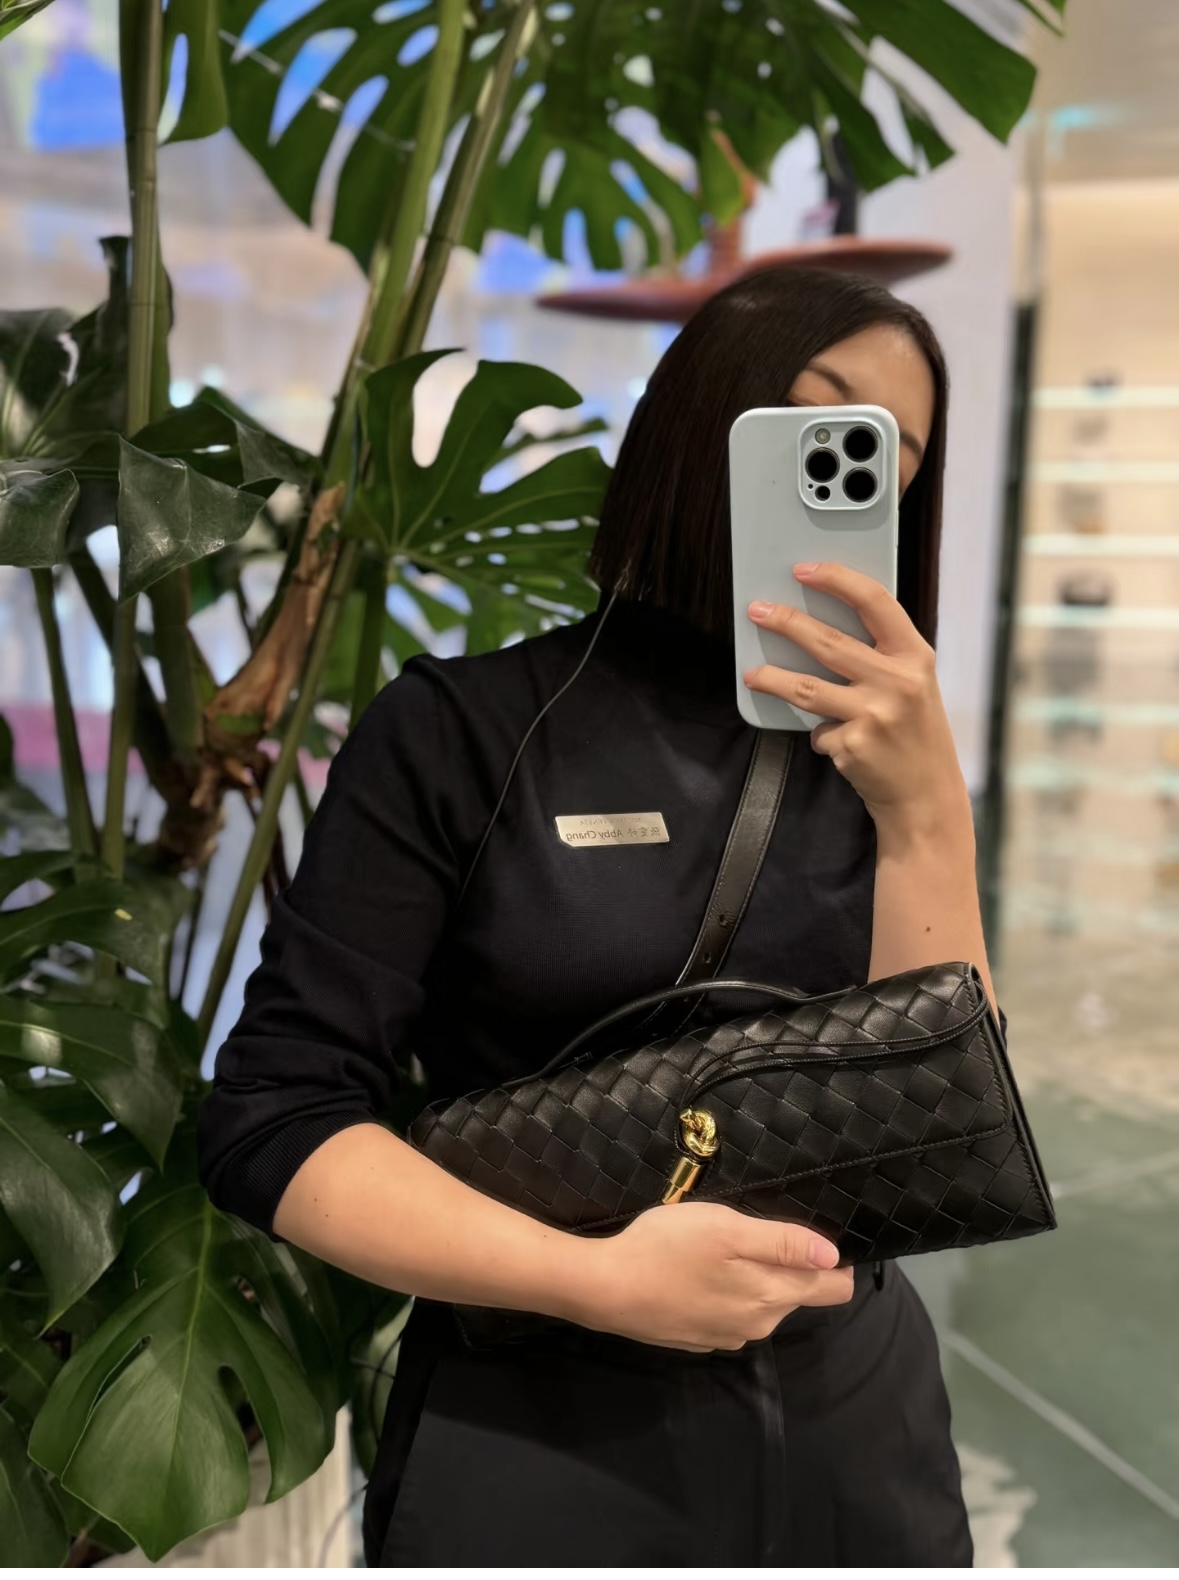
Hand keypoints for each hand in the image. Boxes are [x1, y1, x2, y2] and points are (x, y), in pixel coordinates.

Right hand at [570, 1201, 853, 1351]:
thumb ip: (784, 1243)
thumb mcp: (727, 1228)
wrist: (606, 1289)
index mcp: (773, 1296)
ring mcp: (728, 1336)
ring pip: (763, 1303)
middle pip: (797, 1293)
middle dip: (787, 1263)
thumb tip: (835, 1256)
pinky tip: (697, 1273)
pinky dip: (726, 1292)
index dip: (835, 1260)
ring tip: (718, 1247)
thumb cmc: (668, 1248)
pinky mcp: (701, 1338)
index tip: (814, 1233)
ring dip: (754, 1277)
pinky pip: (732, 1312)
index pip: (834, 1289)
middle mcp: (759, 1324)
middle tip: (748, 1230)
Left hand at [743, 562, 968, 828]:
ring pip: (806, 689)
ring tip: (751, 674)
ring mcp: (873, 715)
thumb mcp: (915, 685)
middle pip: (828, 642)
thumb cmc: (915, 733)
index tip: (804, 570)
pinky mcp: (852, 746)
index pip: (875, 601)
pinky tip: (836, 742)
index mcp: (915, 656)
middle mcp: (897, 682)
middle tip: (757, 611)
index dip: (837, 579)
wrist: (927, 796)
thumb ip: (881, 656)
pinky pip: (818, 732)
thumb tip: (818, 626)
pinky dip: (820, 735)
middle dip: (786, 622)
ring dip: (771, 678)